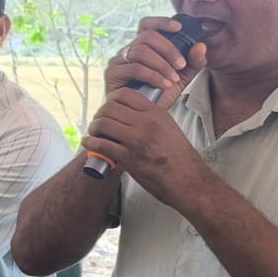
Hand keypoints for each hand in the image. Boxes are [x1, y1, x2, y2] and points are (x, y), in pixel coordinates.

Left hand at [83, 87, 212, 203]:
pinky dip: (90, 143)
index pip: (125, 94)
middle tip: (99, 122)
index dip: (111, 100)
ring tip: (94, 133)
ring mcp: (136, 140)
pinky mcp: (128, 157)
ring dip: (93, 128)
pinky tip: (88, 143)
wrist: (188, 181)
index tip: (109, 108)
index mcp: (156, 113)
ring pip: (102, 123)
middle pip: (109, 108)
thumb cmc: (180, 158)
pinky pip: (100, 144)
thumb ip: (151, 118)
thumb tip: (129, 114)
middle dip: (99, 114)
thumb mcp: (169, 128)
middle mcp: (145, 123)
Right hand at [107, 16, 208, 105]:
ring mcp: (118, 61)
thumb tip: (201, 46)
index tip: (179, 28)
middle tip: (181, 65)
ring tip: (174, 79)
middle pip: (146, 36)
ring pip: (140, 51)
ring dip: (162, 64)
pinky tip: (164, 85)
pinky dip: (153, 76)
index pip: (147, 25)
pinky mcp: (112, 74)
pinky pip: (134, 68)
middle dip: (168, 49)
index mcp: (142, 47)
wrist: (143, 119)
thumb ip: (192, 63)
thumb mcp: (181, 78)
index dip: (161, 22)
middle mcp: (128, 50)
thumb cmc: (157, 96)